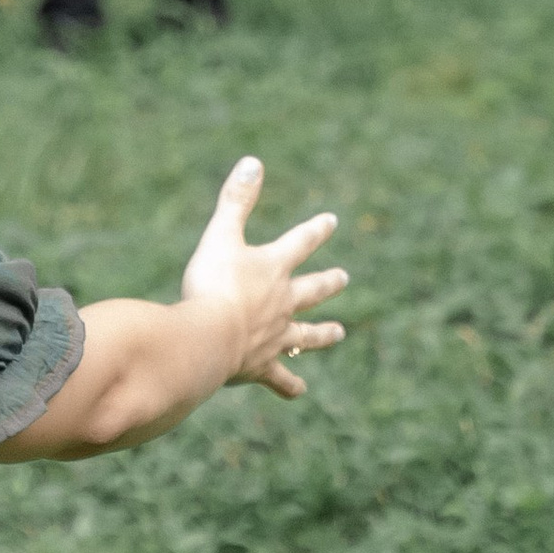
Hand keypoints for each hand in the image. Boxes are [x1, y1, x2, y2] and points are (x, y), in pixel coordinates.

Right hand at [179, 157, 344, 399]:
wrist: (208, 337)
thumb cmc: (211, 284)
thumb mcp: (221, 235)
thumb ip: (236, 200)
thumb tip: (254, 161)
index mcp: (273, 269)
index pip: (301, 243)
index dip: (316, 230)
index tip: (332, 221)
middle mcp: (282, 303)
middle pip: (312, 291)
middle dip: (328, 282)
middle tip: (345, 277)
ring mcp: (274, 337)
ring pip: (305, 336)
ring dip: (322, 334)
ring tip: (340, 333)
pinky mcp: (261, 366)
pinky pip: (280, 378)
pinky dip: (289, 384)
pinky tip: (300, 391)